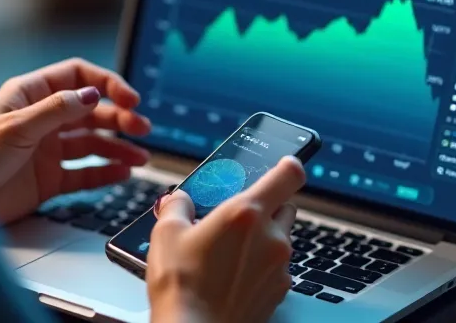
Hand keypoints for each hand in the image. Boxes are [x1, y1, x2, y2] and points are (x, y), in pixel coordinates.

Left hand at [0, 58, 151, 223]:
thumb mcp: (15, 127)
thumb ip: (56, 110)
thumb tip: (92, 95)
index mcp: (30, 96)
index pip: (77, 78)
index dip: (106, 84)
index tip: (130, 99)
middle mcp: (41, 120)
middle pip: (91, 112)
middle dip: (119, 118)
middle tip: (142, 129)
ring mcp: (46, 150)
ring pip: (92, 144)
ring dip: (118, 147)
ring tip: (140, 157)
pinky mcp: (48, 180)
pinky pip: (84, 173)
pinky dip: (105, 173)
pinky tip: (123, 173)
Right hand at [146, 156, 304, 322]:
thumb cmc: (181, 286)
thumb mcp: (166, 234)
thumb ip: (178, 206)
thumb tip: (179, 201)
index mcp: (247, 213)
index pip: (289, 175)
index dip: (289, 164)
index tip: (285, 162)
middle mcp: (271, 238)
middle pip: (287, 207)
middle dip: (267, 206)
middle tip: (238, 215)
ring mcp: (279, 267)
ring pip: (281, 239)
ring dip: (263, 238)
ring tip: (229, 249)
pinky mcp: (278, 292)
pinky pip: (276, 267)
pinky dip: (261, 265)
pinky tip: (234, 274)